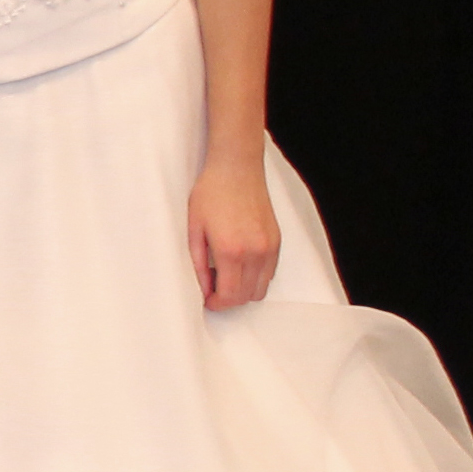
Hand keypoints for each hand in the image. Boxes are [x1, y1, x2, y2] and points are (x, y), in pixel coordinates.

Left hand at [187, 160, 281, 310]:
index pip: (230, 295)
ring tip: (225, 276)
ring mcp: (269, 247)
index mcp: (231, 251)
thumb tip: (205, 288)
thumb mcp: (195, 229)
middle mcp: (255, 252)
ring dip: (243, 290)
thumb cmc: (211, 194)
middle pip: (246, 296)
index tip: (208, 300)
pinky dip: (256, 277)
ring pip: (261, 288)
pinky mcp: (277, 240)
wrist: (236, 168)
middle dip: (228, 300)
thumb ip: (199, 264)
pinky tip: (240, 265)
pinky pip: (270, 273)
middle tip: (213, 289)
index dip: (217, 304)